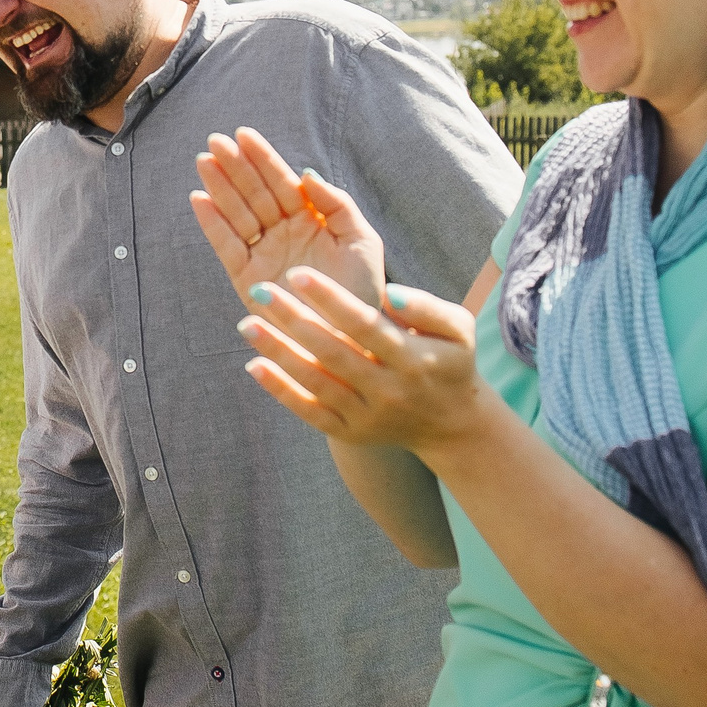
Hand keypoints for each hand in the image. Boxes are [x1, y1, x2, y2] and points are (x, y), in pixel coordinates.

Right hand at [189, 128, 385, 307]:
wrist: (352, 338)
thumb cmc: (362, 290)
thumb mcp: (362, 241)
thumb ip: (338, 205)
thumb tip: (307, 174)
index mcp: (310, 219)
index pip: (282, 183)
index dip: (263, 159)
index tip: (243, 135)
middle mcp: (283, 233)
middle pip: (254, 193)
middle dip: (235, 166)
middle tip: (215, 141)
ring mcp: (264, 255)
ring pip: (237, 214)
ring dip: (219, 187)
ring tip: (203, 161)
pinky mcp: (247, 279)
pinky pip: (226, 246)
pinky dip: (212, 224)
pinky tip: (199, 200)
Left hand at [240, 269, 489, 457]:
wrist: (451, 426)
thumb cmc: (450, 362)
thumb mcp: (458, 329)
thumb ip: (427, 306)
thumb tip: (388, 293)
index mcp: (412, 359)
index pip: (364, 325)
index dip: (330, 299)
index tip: (296, 274)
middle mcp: (387, 390)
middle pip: (333, 352)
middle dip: (293, 320)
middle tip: (259, 290)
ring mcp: (366, 416)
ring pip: (315, 382)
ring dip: (278, 353)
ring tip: (247, 324)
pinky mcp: (349, 433)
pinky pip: (309, 411)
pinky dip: (280, 390)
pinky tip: (253, 365)